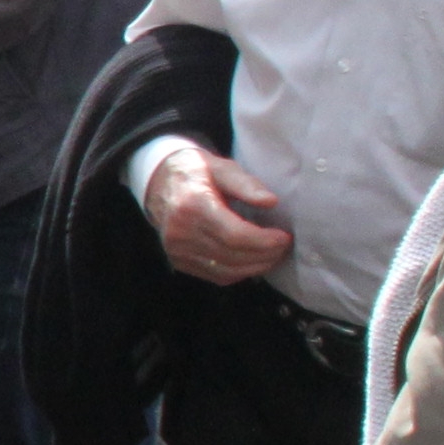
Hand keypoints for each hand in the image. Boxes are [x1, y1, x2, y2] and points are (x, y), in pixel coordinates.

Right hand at [149, 147, 295, 286]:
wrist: (160, 185)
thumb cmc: (197, 173)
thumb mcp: (222, 168)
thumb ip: (246, 184)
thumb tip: (271, 201)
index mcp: (192, 205)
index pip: (234, 235)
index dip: (264, 241)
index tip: (284, 236)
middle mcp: (180, 232)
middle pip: (233, 255)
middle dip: (265, 254)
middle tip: (284, 246)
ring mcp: (177, 250)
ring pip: (226, 271)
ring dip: (256, 267)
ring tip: (274, 255)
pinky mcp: (179, 262)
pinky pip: (216, 276)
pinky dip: (240, 273)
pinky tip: (253, 261)